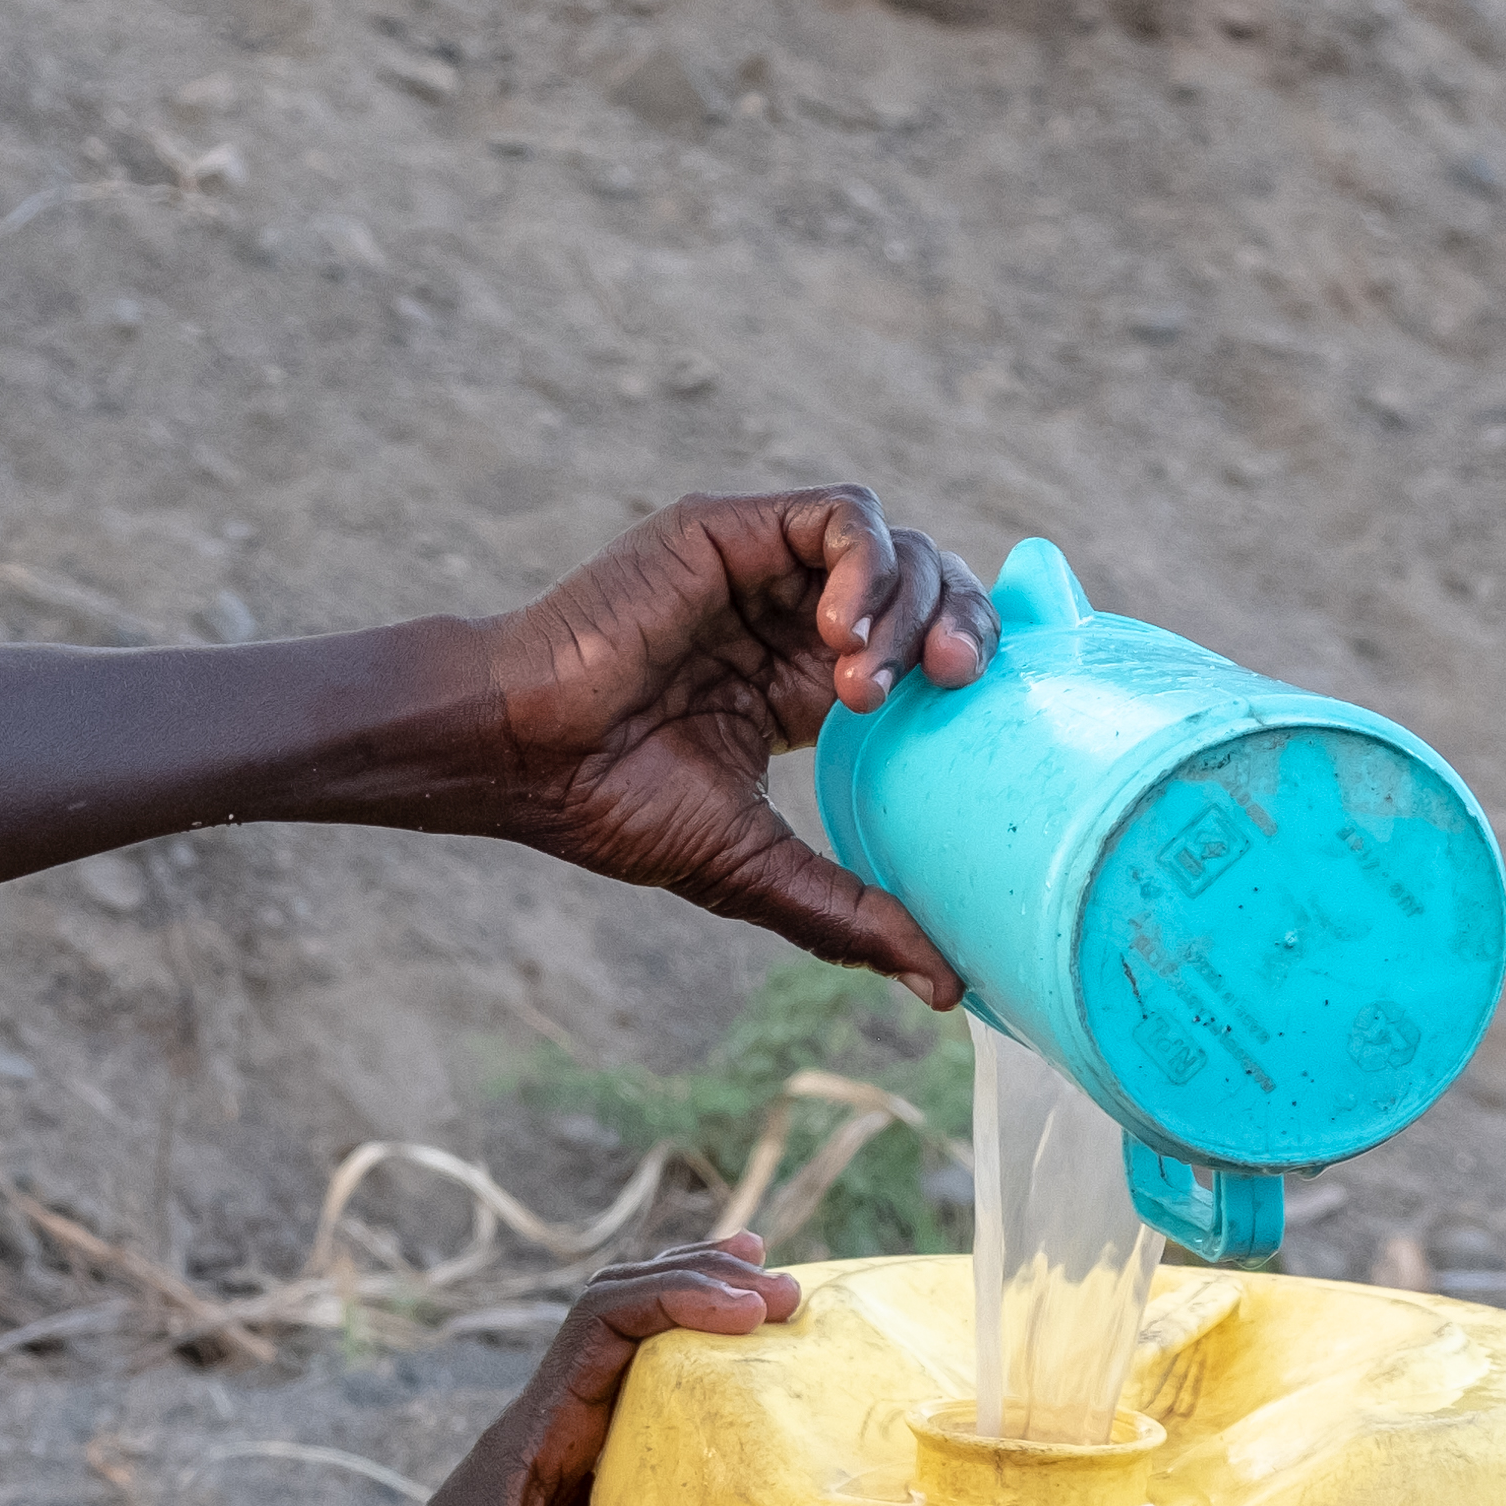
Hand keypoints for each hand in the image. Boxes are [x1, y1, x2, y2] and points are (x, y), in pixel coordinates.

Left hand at [285, 1235, 801, 1505]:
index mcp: (529, 1433)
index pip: (601, 1324)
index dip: (674, 1297)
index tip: (749, 1312)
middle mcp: (551, 1429)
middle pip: (625, 1314)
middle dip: (703, 1285)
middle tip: (790, 1293)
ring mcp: (567, 1460)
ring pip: (638, 1358)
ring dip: (701, 1318)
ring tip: (779, 1299)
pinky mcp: (580, 1500)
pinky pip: (648, 1423)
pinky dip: (698, 1392)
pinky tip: (742, 1399)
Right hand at [459, 489, 990, 1003]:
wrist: (526, 755)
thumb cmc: (612, 808)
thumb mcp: (752, 866)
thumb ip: (848, 913)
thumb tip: (946, 989)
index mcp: (805, 686)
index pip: (925, 654)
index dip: (969, 673)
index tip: (979, 720)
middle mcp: (791, 619)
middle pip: (929, 589)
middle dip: (962, 628)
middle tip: (950, 683)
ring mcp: (763, 570)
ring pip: (893, 547)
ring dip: (907, 606)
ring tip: (865, 682)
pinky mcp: (732, 530)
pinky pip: (839, 515)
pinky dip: (866, 563)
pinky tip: (841, 631)